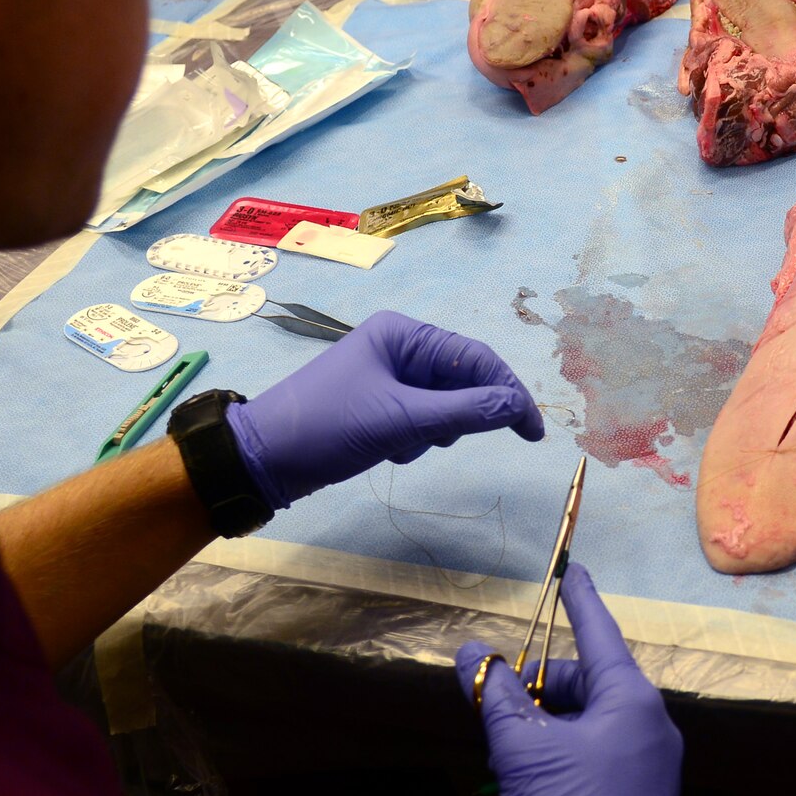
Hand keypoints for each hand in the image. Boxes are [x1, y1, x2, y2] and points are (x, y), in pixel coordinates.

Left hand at [228, 310, 542, 509]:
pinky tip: (390, 451)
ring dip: (436, 430)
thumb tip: (517, 407)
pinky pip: (422, 420)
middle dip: (462, 415)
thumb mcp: (400, 420)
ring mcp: (389, 378)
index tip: (533, 431)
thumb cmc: (327, 428)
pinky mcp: (381, 406)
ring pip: (445, 405)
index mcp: (403, 334)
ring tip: (406, 444)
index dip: (509, 393)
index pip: (476, 357)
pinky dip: (416, 439)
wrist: (262, 460)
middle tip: (448, 441)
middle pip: (463, 380)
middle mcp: (399, 348)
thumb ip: (464, 412)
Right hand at [456, 565, 682, 795]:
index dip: (579, 600)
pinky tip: (536, 786)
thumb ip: (496, 697)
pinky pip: (606, 757)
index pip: (601, 632)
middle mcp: (656, 726)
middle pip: (591, 683)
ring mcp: (657, 767)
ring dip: (551, 730)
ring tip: (511, 761)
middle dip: (545, 691)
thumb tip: (472, 655)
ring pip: (594, 724)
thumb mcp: (521, 752)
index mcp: (634, 701)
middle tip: (500, 717)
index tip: (573, 570)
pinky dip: (569, 757)